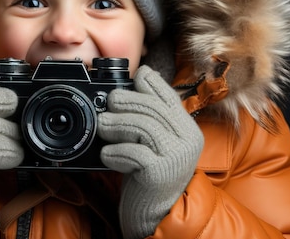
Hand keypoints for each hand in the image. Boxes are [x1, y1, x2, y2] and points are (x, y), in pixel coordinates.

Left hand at [98, 65, 203, 238]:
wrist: (156, 214)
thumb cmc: (150, 174)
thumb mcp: (153, 142)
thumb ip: (149, 118)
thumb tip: (134, 83)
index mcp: (187, 129)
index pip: (169, 97)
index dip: (151, 83)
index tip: (135, 76)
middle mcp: (187, 141)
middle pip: (154, 108)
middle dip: (127, 101)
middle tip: (109, 103)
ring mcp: (176, 157)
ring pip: (144, 126)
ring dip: (117, 123)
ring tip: (102, 126)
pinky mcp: (161, 173)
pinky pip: (135, 152)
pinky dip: (116, 151)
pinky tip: (107, 154)